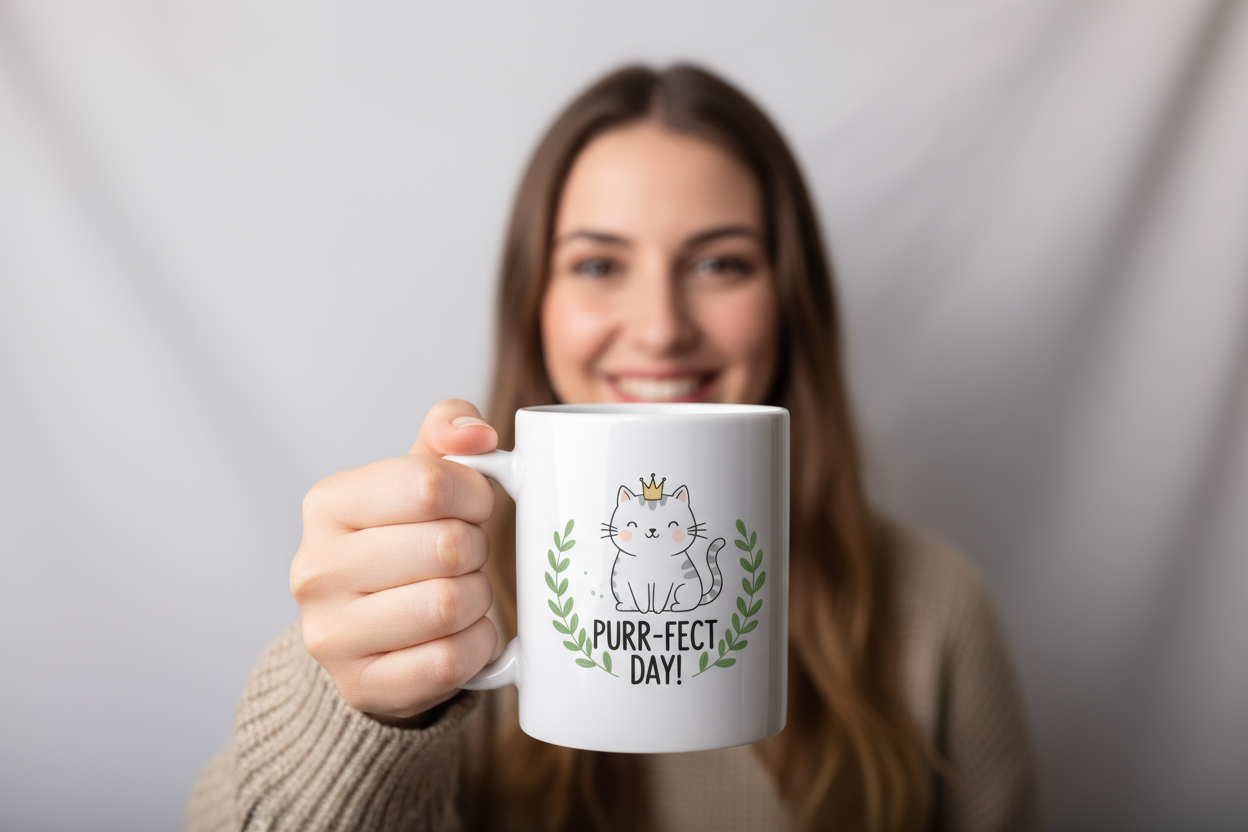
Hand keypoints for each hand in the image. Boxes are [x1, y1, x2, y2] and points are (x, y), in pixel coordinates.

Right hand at [291, 399, 499, 721]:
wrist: (370, 640)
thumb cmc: (405, 546)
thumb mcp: (417, 480)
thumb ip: (446, 434)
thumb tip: (476, 434)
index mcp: (328, 504)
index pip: (427, 483)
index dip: (474, 494)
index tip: (476, 506)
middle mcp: (316, 568)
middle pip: (446, 547)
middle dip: (477, 550)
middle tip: (467, 557)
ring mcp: (331, 633)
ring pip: (449, 605)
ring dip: (479, 599)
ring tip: (464, 593)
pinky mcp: (361, 685)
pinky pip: (449, 661)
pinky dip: (477, 646)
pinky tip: (462, 635)